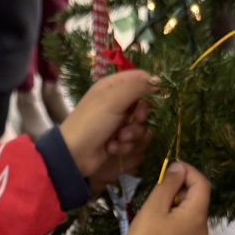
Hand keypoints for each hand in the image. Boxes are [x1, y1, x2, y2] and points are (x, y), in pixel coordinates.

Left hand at [59, 69, 155, 185]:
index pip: (142, 79)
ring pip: (142, 127)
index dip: (151, 89)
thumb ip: (137, 87)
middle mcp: (118, 102)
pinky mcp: (120, 140)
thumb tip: (159, 79)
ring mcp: (119, 122)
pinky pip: (135, 142)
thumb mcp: (113, 99)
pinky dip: (124, 147)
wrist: (75, 155)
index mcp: (114, 86)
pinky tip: (111, 148)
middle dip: (140, 118)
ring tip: (117, 139)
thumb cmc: (92, 122)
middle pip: (146, 106)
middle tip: (134, 121)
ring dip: (131, 136)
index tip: (153, 100)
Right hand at [115, 162, 209, 234]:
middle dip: (182, 186)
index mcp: (197, 216)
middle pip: (198, 197)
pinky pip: (188, 223)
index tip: (170, 166)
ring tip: (157, 204)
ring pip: (192, 210)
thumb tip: (179, 168)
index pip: (202, 184)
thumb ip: (169, 184)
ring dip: (178, 200)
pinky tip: (160, 219)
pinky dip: (178, 214)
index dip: (189, 171)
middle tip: (159, 186)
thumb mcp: (154, 206)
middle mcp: (203, 227)